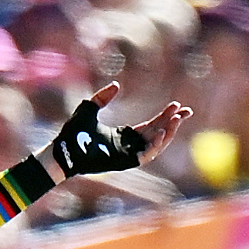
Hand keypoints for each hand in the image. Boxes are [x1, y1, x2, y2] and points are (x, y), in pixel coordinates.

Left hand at [44, 82, 191, 178]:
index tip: (177, 105)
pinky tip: (162, 133)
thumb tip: (116, 85)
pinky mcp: (123, 163)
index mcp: (123, 135)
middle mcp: (128, 146)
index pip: (151, 126)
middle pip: (157, 135)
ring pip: (155, 146)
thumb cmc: (73, 133)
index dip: (165, 116)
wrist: (63, 149)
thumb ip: (102, 97)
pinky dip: (154, 147)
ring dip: (168, 134)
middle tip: (186, 111)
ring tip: (177, 120)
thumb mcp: (89, 108)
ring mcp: (127, 155)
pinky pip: (144, 156)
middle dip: (173, 124)